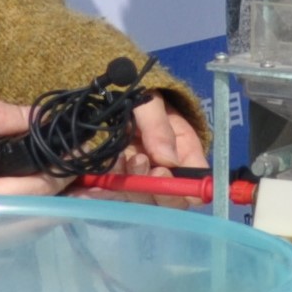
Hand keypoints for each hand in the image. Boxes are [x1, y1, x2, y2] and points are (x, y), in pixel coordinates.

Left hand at [78, 93, 212, 208]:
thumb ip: (158, 127)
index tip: (163, 172)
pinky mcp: (119, 183)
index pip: (194, 185)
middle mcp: (166, 172)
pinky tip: (97, 183)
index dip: (184, 188)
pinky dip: (107, 192)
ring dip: (128, 183)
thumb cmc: (136, 93)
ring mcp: (142, 179)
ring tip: (119, 160)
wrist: (108, 93)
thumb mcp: (150, 102)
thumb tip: (167, 160)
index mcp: (185, 153)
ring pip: (140, 198)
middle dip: (152, 184)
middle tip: (138, 161)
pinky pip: (115, 196)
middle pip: (167, 198)